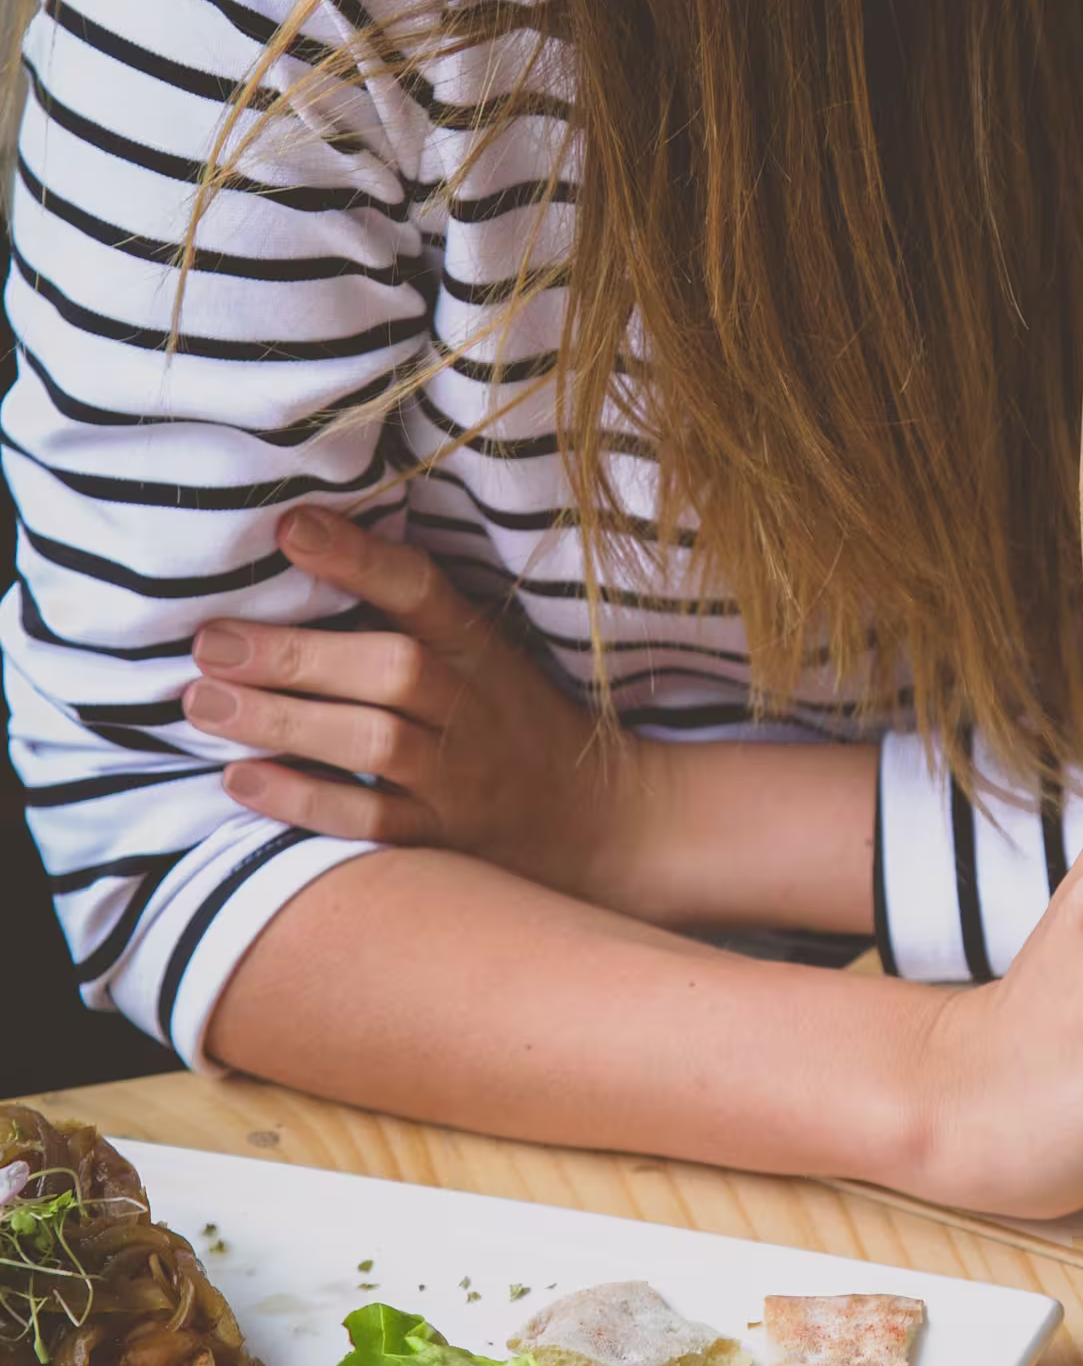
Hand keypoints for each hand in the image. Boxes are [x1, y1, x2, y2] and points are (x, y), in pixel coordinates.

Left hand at [183, 509, 648, 905]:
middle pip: (393, 670)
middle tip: (211, 639)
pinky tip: (240, 780)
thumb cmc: (512, 721)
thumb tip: (293, 550)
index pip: (423, 590)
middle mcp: (472, 706)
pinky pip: (371, 821)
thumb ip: (407, 617)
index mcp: (478, 647)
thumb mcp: (482, 654)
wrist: (596, 821)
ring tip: (203, 701)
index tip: (291, 526)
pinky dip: (303, 801)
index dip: (360, 557)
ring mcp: (459, 776)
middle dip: (298, 653)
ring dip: (283, 721)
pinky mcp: (442, 839)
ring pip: (373, 742)